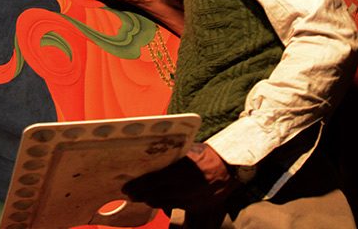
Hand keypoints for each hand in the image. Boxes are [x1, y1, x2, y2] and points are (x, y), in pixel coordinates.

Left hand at [121, 143, 238, 212]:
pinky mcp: (196, 206)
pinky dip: (164, 204)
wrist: (230, 168)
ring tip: (141, 197)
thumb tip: (151, 160)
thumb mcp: (188, 151)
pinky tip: (158, 200)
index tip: (126, 187)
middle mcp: (185, 187)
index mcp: (182, 170)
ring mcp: (191, 199)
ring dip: (151, 200)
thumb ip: (171, 158)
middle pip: (156, 194)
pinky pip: (175, 207)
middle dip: (141, 194)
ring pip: (164, 203)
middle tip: (129, 193)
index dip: (138, 185)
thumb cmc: (207, 155)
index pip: (153, 180)